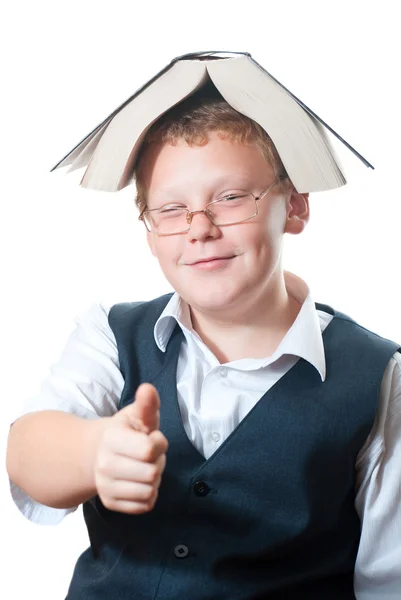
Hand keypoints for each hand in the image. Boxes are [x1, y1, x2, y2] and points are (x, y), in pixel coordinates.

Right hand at [93, 383, 167, 514]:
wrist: (100, 452)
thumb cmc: (127, 431)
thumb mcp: (138, 414)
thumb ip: (147, 404)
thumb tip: (148, 389)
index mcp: (112, 438)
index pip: (149, 450)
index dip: (159, 444)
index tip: (152, 438)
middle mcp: (104, 464)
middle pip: (151, 474)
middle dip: (157, 463)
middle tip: (148, 455)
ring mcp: (105, 486)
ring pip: (149, 491)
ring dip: (154, 480)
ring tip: (143, 466)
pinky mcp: (110, 504)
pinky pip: (144, 506)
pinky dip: (148, 495)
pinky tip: (139, 481)